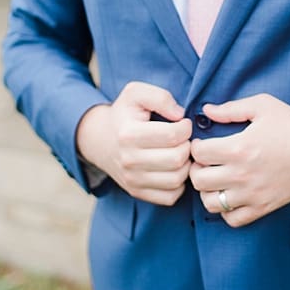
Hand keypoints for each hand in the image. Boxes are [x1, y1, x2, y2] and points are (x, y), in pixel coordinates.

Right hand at [76, 81, 192, 204]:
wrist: (101, 140)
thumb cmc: (125, 115)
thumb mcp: (136, 93)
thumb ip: (160, 97)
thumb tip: (180, 115)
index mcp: (129, 134)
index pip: (174, 135)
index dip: (186, 127)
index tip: (182, 123)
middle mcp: (129, 160)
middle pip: (177, 159)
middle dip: (187, 146)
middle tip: (182, 139)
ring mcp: (132, 180)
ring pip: (177, 179)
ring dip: (185, 165)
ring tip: (179, 152)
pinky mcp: (137, 193)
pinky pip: (171, 196)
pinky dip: (178, 184)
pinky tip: (173, 169)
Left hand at [189, 94, 289, 226]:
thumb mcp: (261, 106)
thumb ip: (230, 109)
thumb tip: (206, 111)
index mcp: (240, 148)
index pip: (198, 153)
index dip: (196, 147)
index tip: (203, 144)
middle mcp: (243, 174)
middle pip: (199, 180)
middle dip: (197, 169)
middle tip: (206, 163)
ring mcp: (253, 194)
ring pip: (211, 203)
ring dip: (208, 191)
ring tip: (216, 180)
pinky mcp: (264, 207)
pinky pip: (232, 219)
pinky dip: (226, 210)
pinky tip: (231, 195)